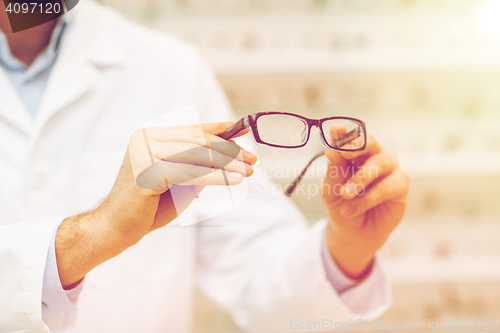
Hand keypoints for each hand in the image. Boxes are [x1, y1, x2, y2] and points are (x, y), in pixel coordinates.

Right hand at [56, 122, 255, 287]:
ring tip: (247, 172)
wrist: (116, 227)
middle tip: (252, 160)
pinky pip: (188, 172)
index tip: (244, 135)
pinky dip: (214, 177)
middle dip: (228, 150)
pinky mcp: (145, 170)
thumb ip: (200, 164)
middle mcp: (146, 138)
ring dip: (226, 164)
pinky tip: (232, 181)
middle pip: (197, 140)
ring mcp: (143, 152)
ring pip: (195, 155)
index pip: (193, 131)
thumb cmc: (149, 205)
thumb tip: (233, 152)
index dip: (221, 132)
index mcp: (152, 135)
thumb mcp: (180, 178)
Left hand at [321, 132, 408, 279]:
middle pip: (371, 142)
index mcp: (354, 153)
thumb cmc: (341, 205)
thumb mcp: (330, 188)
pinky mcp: (400, 186)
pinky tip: (351, 209)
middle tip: (345, 153)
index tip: (336, 131)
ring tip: (345, 194)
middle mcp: (373, 156)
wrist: (352, 233)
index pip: (351, 137)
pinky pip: (387, 186)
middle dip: (358, 146)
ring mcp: (389, 169)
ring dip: (361, 178)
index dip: (345, 134)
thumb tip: (330, 149)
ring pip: (381, 163)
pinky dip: (368, 198)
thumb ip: (333, 169)